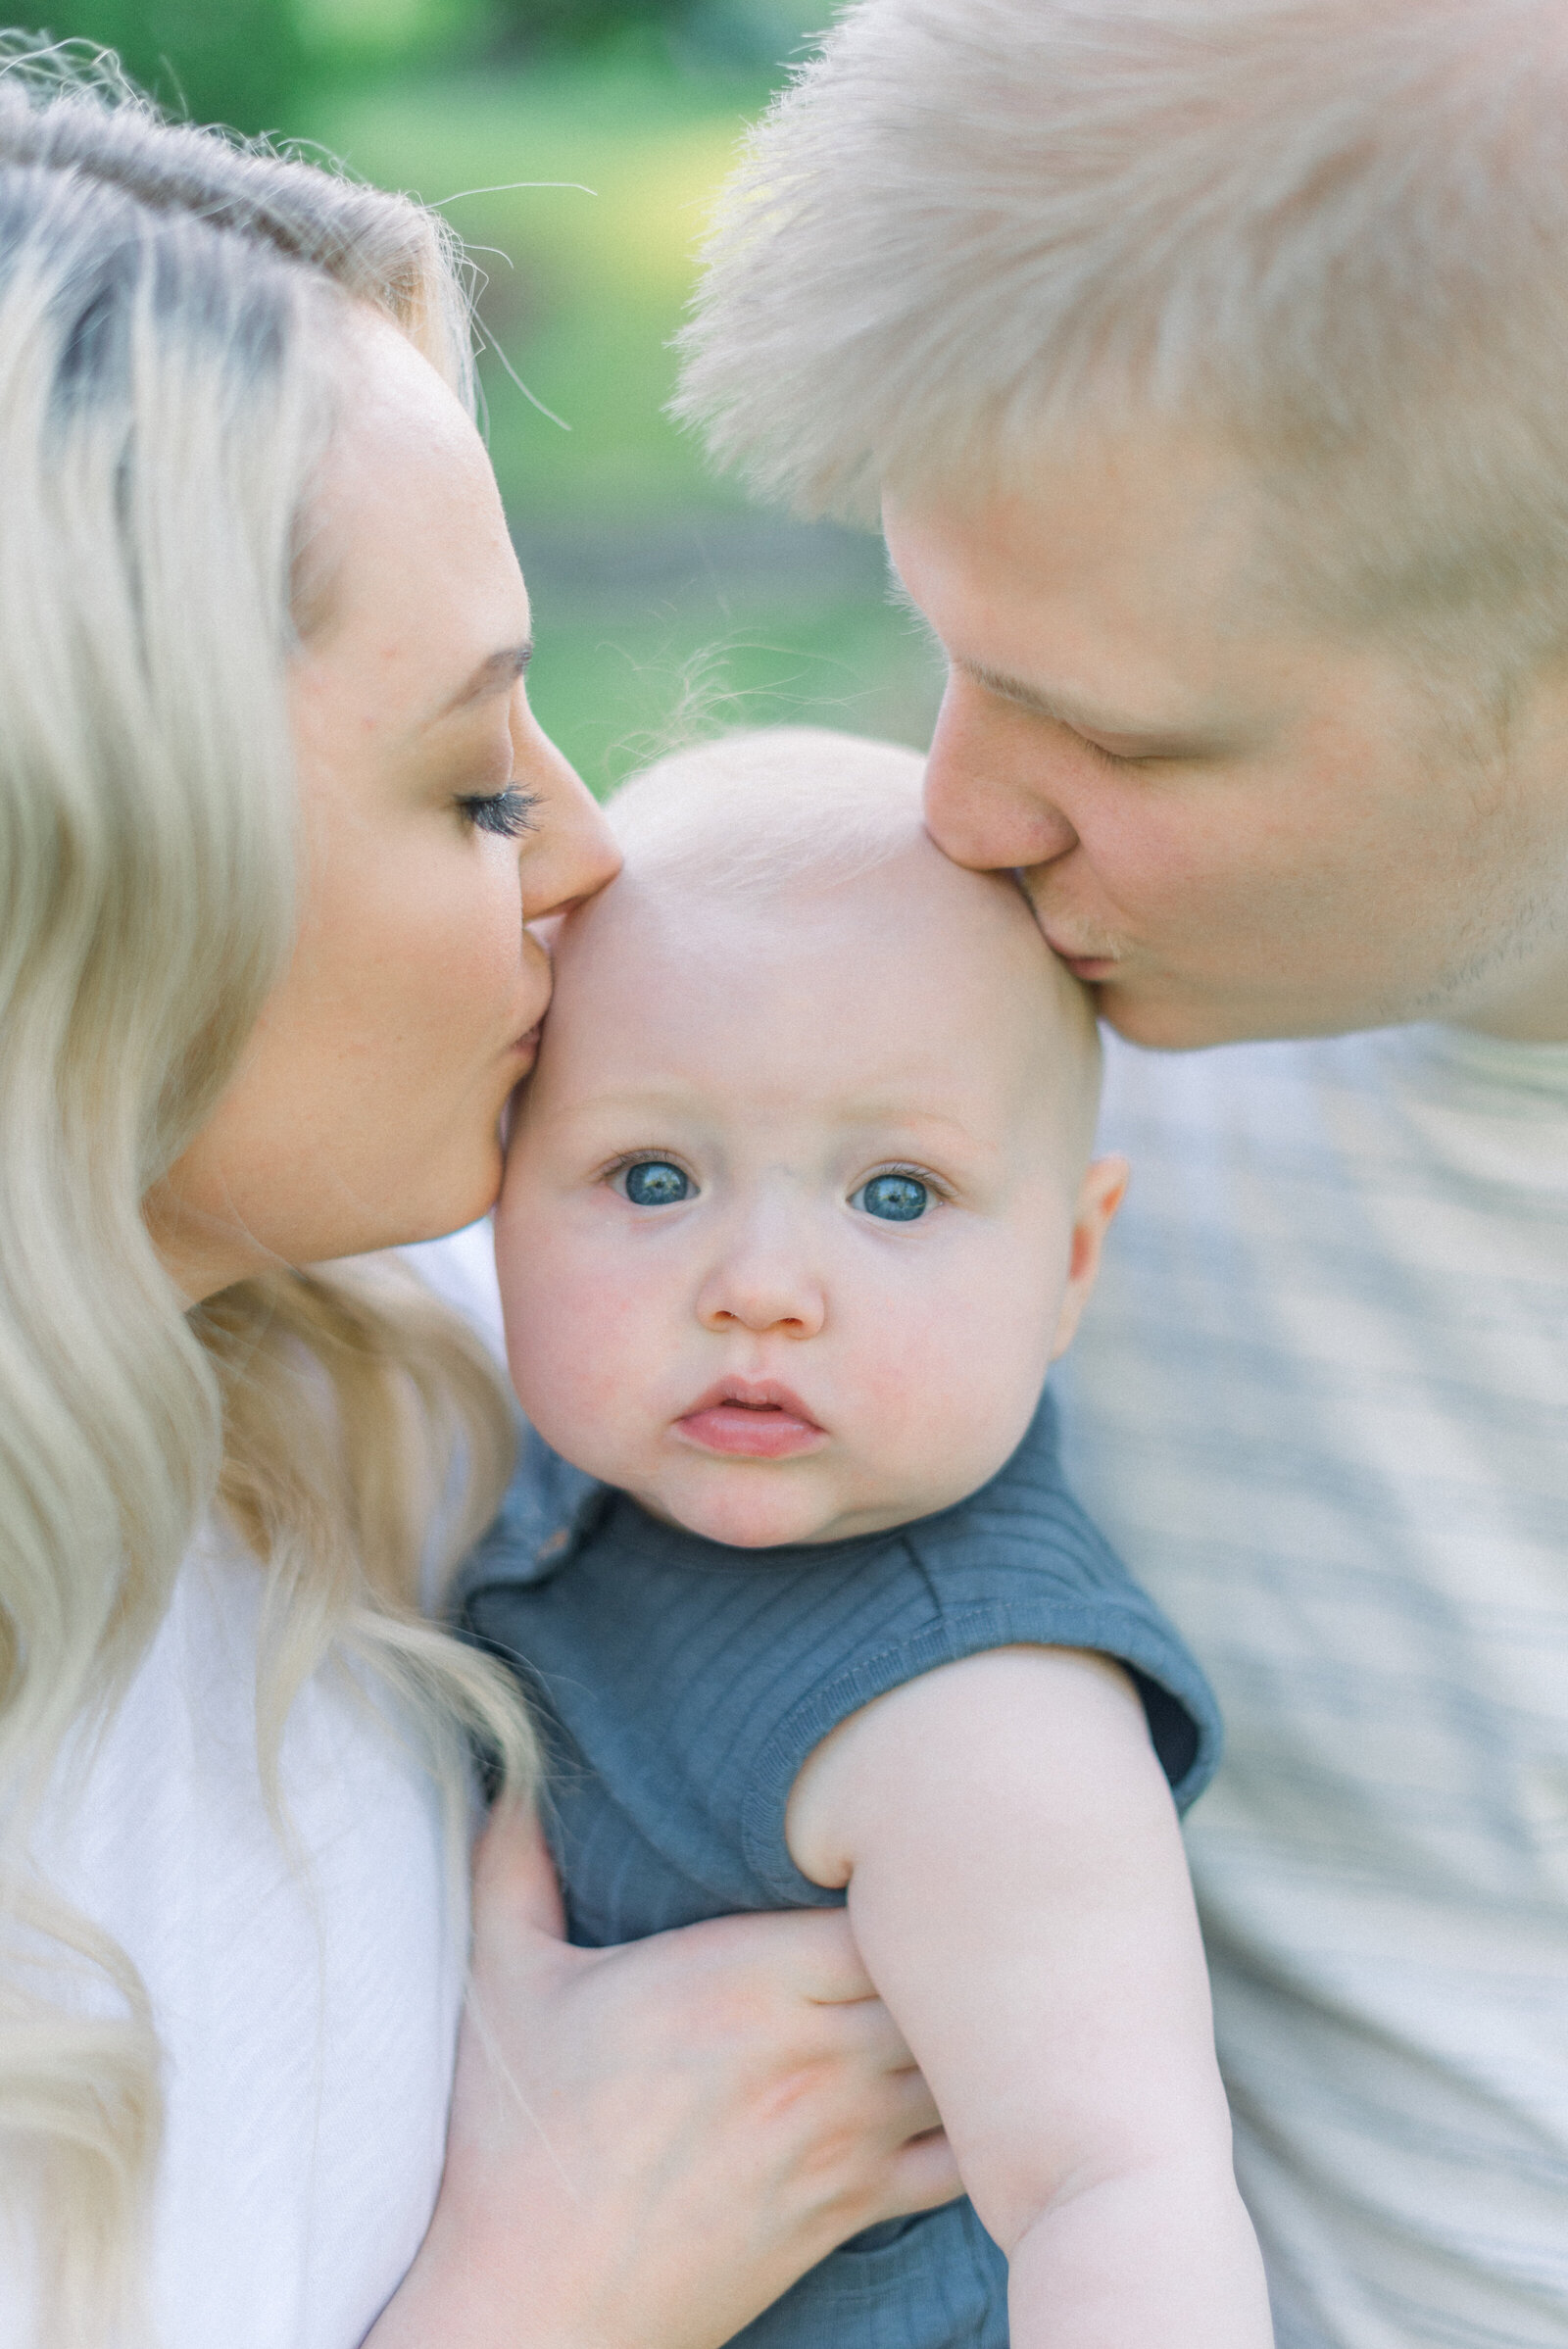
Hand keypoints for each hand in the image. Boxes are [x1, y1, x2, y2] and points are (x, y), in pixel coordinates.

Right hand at [367, 1801, 958, 2348]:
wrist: (533, 2309)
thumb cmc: (514, 2146)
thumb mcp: (503, 1985)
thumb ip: (514, 1870)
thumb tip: (512, 1785)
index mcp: (742, 1980)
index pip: (882, 1904)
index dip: (902, 1873)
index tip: (890, 1854)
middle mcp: (810, 2053)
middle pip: (936, 1973)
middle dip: (948, 1938)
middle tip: (953, 1903)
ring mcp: (840, 2137)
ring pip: (959, 2058)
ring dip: (970, 2023)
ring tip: (977, 1982)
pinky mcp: (847, 2210)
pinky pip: (960, 2159)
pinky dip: (981, 2120)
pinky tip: (975, 2089)